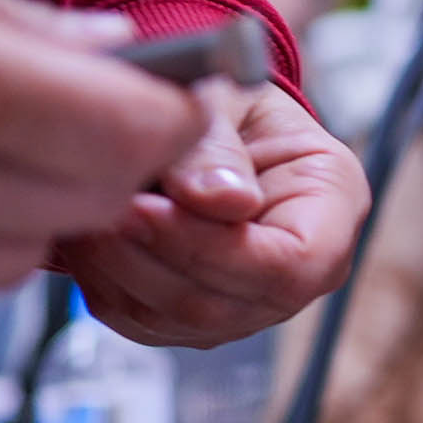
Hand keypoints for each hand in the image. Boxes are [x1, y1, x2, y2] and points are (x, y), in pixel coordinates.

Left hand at [54, 79, 363, 347]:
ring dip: (118, 271)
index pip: (293, 263)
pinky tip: (92, 236)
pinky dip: (105, 284)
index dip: (213, 249)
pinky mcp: (198, 317)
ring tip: (89, 212)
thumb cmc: (224, 101)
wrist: (203, 117)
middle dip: (151, 258)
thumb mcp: (224, 98)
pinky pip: (142, 324)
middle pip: (228, 303)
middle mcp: (303, 270)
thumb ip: (217, 147)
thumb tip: (215, 200)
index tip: (145, 208)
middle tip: (99, 205)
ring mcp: (251, 302)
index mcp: (333, 206)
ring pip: (179, 320)